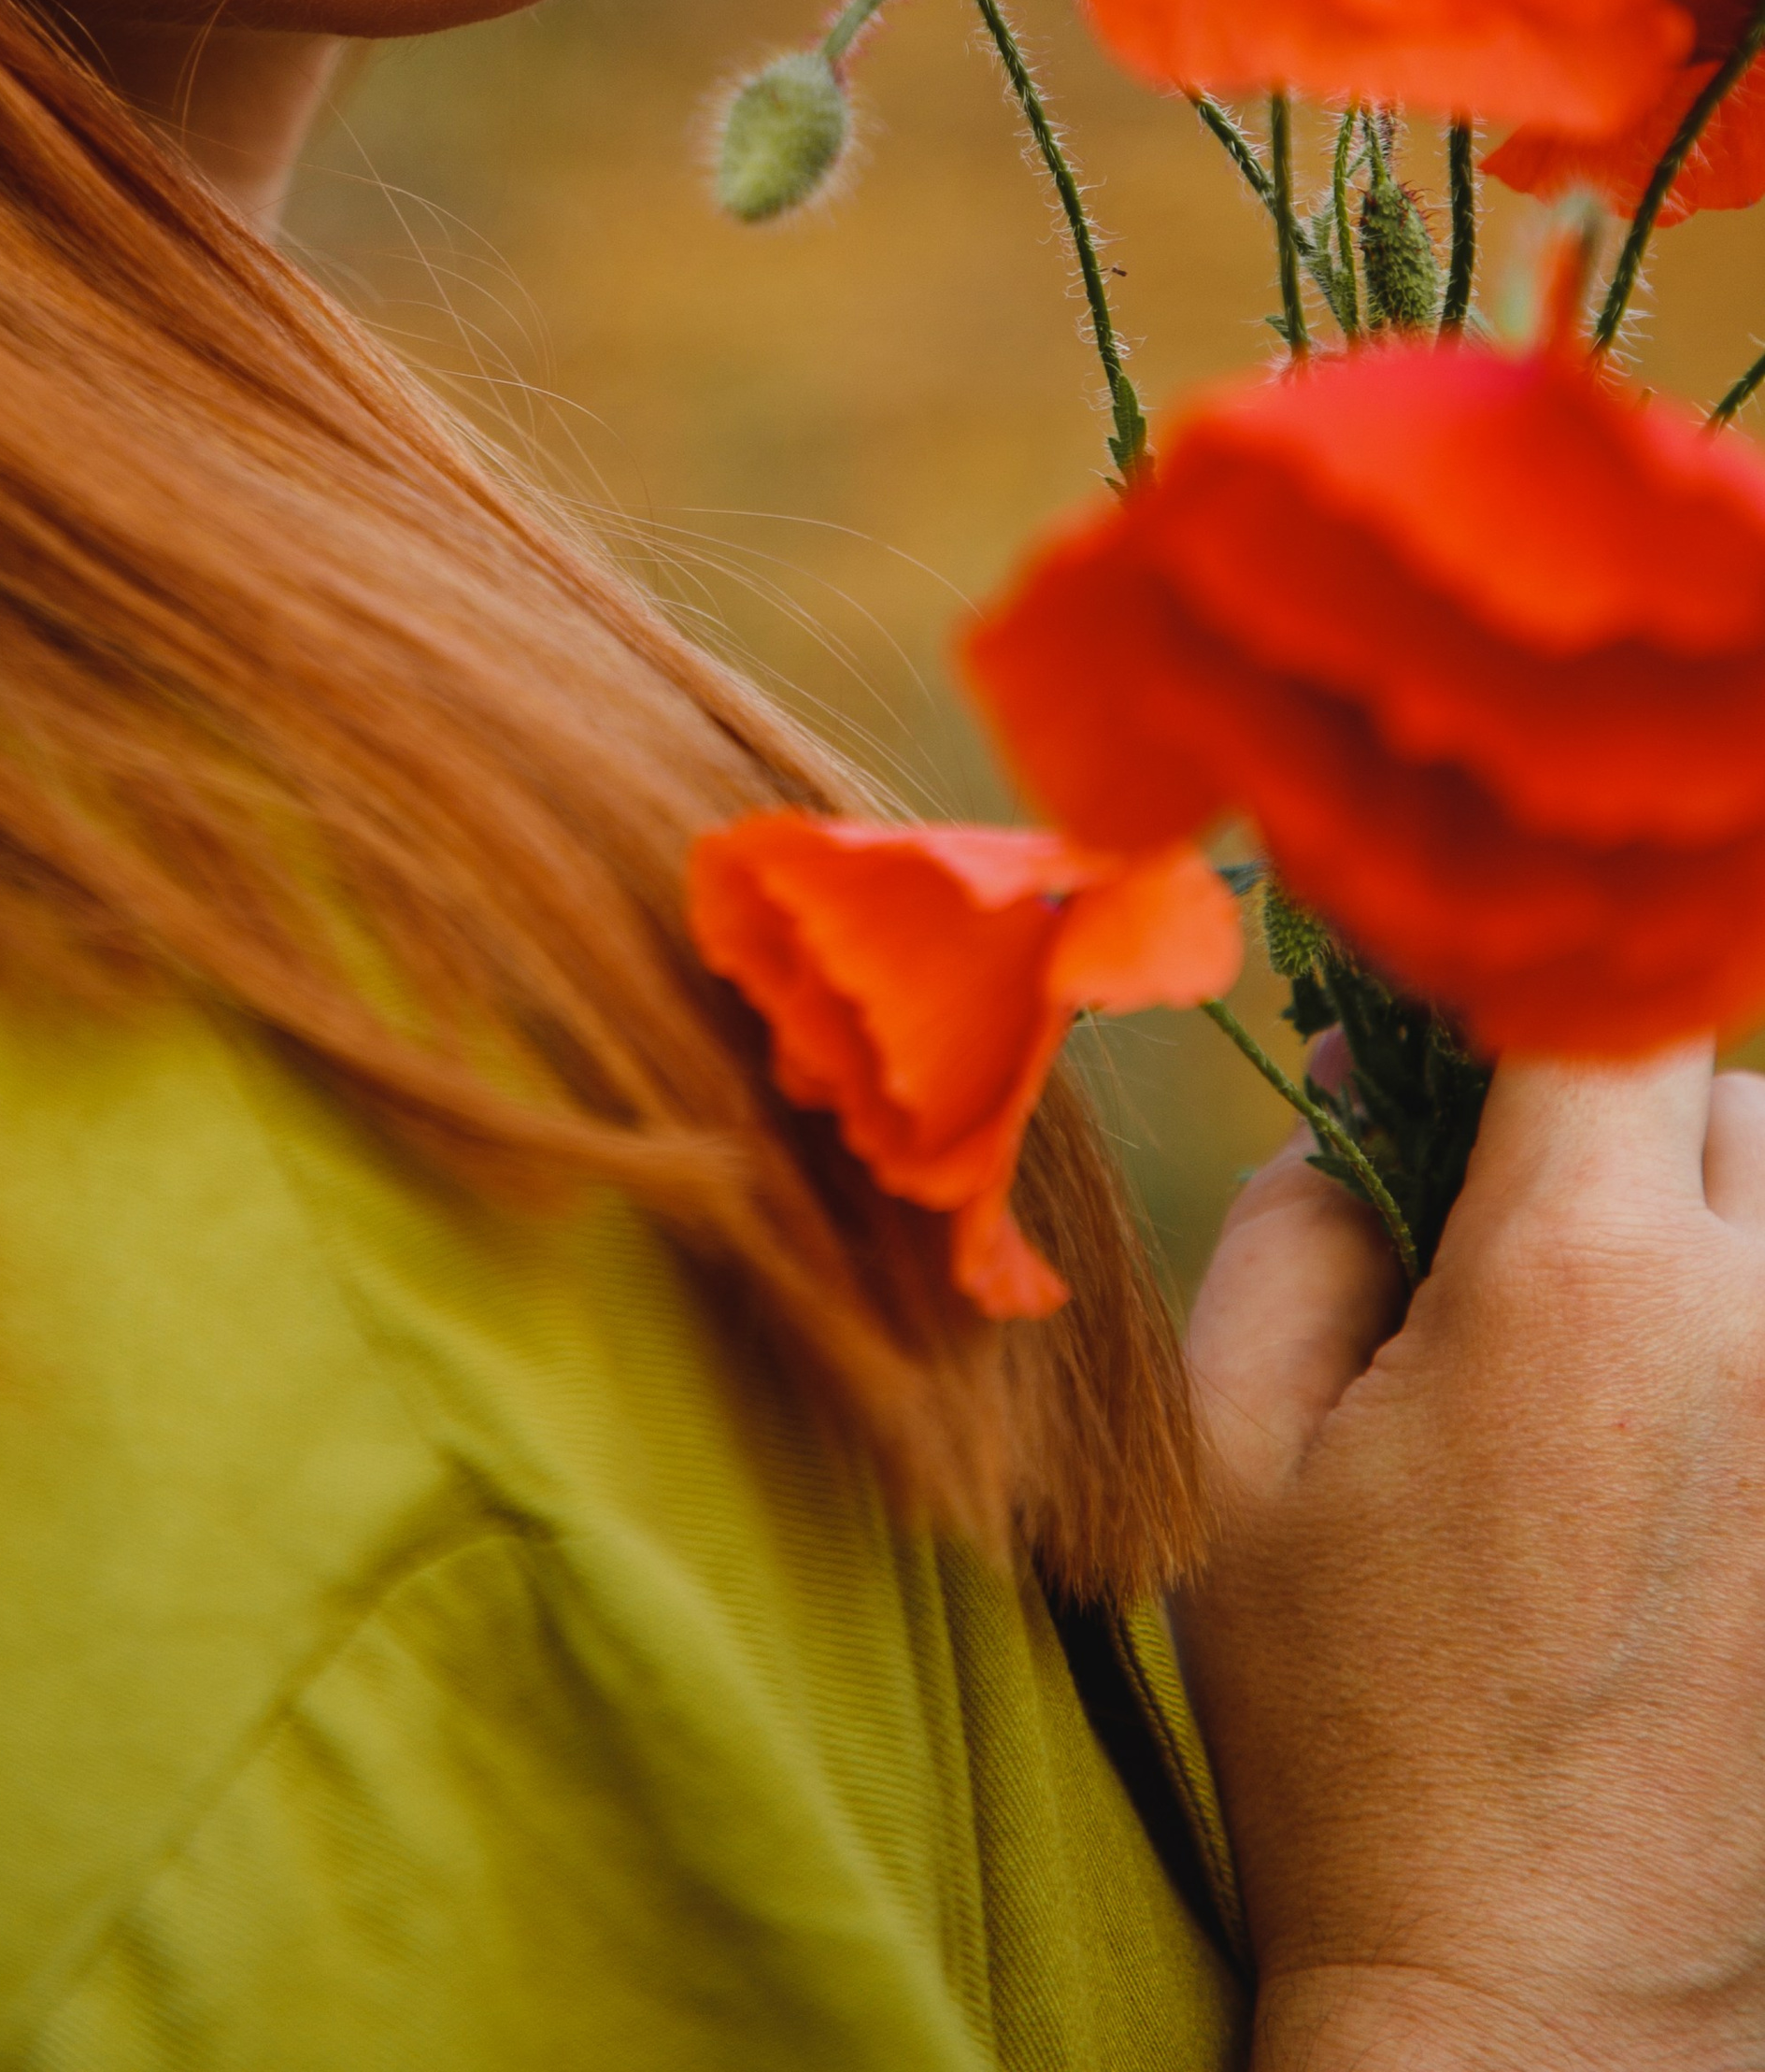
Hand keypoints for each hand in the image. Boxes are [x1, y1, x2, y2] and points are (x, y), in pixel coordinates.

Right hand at [1179, 1050, 1764, 2071]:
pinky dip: (1751, 1335)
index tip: (1436, 1022)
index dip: (1513, 979)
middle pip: (1728, 1091)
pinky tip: (1676, 1437)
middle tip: (1507, 1213)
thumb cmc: (1354, 1731)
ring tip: (1609, 1337)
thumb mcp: (1237, 1458)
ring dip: (1718, 1219)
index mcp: (1577, 1280)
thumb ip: (1293, 1227)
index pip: (1598, 1002)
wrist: (1541, 2009)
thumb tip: (1359, 1115)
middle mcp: (1764, 1325)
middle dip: (1616, 1118)